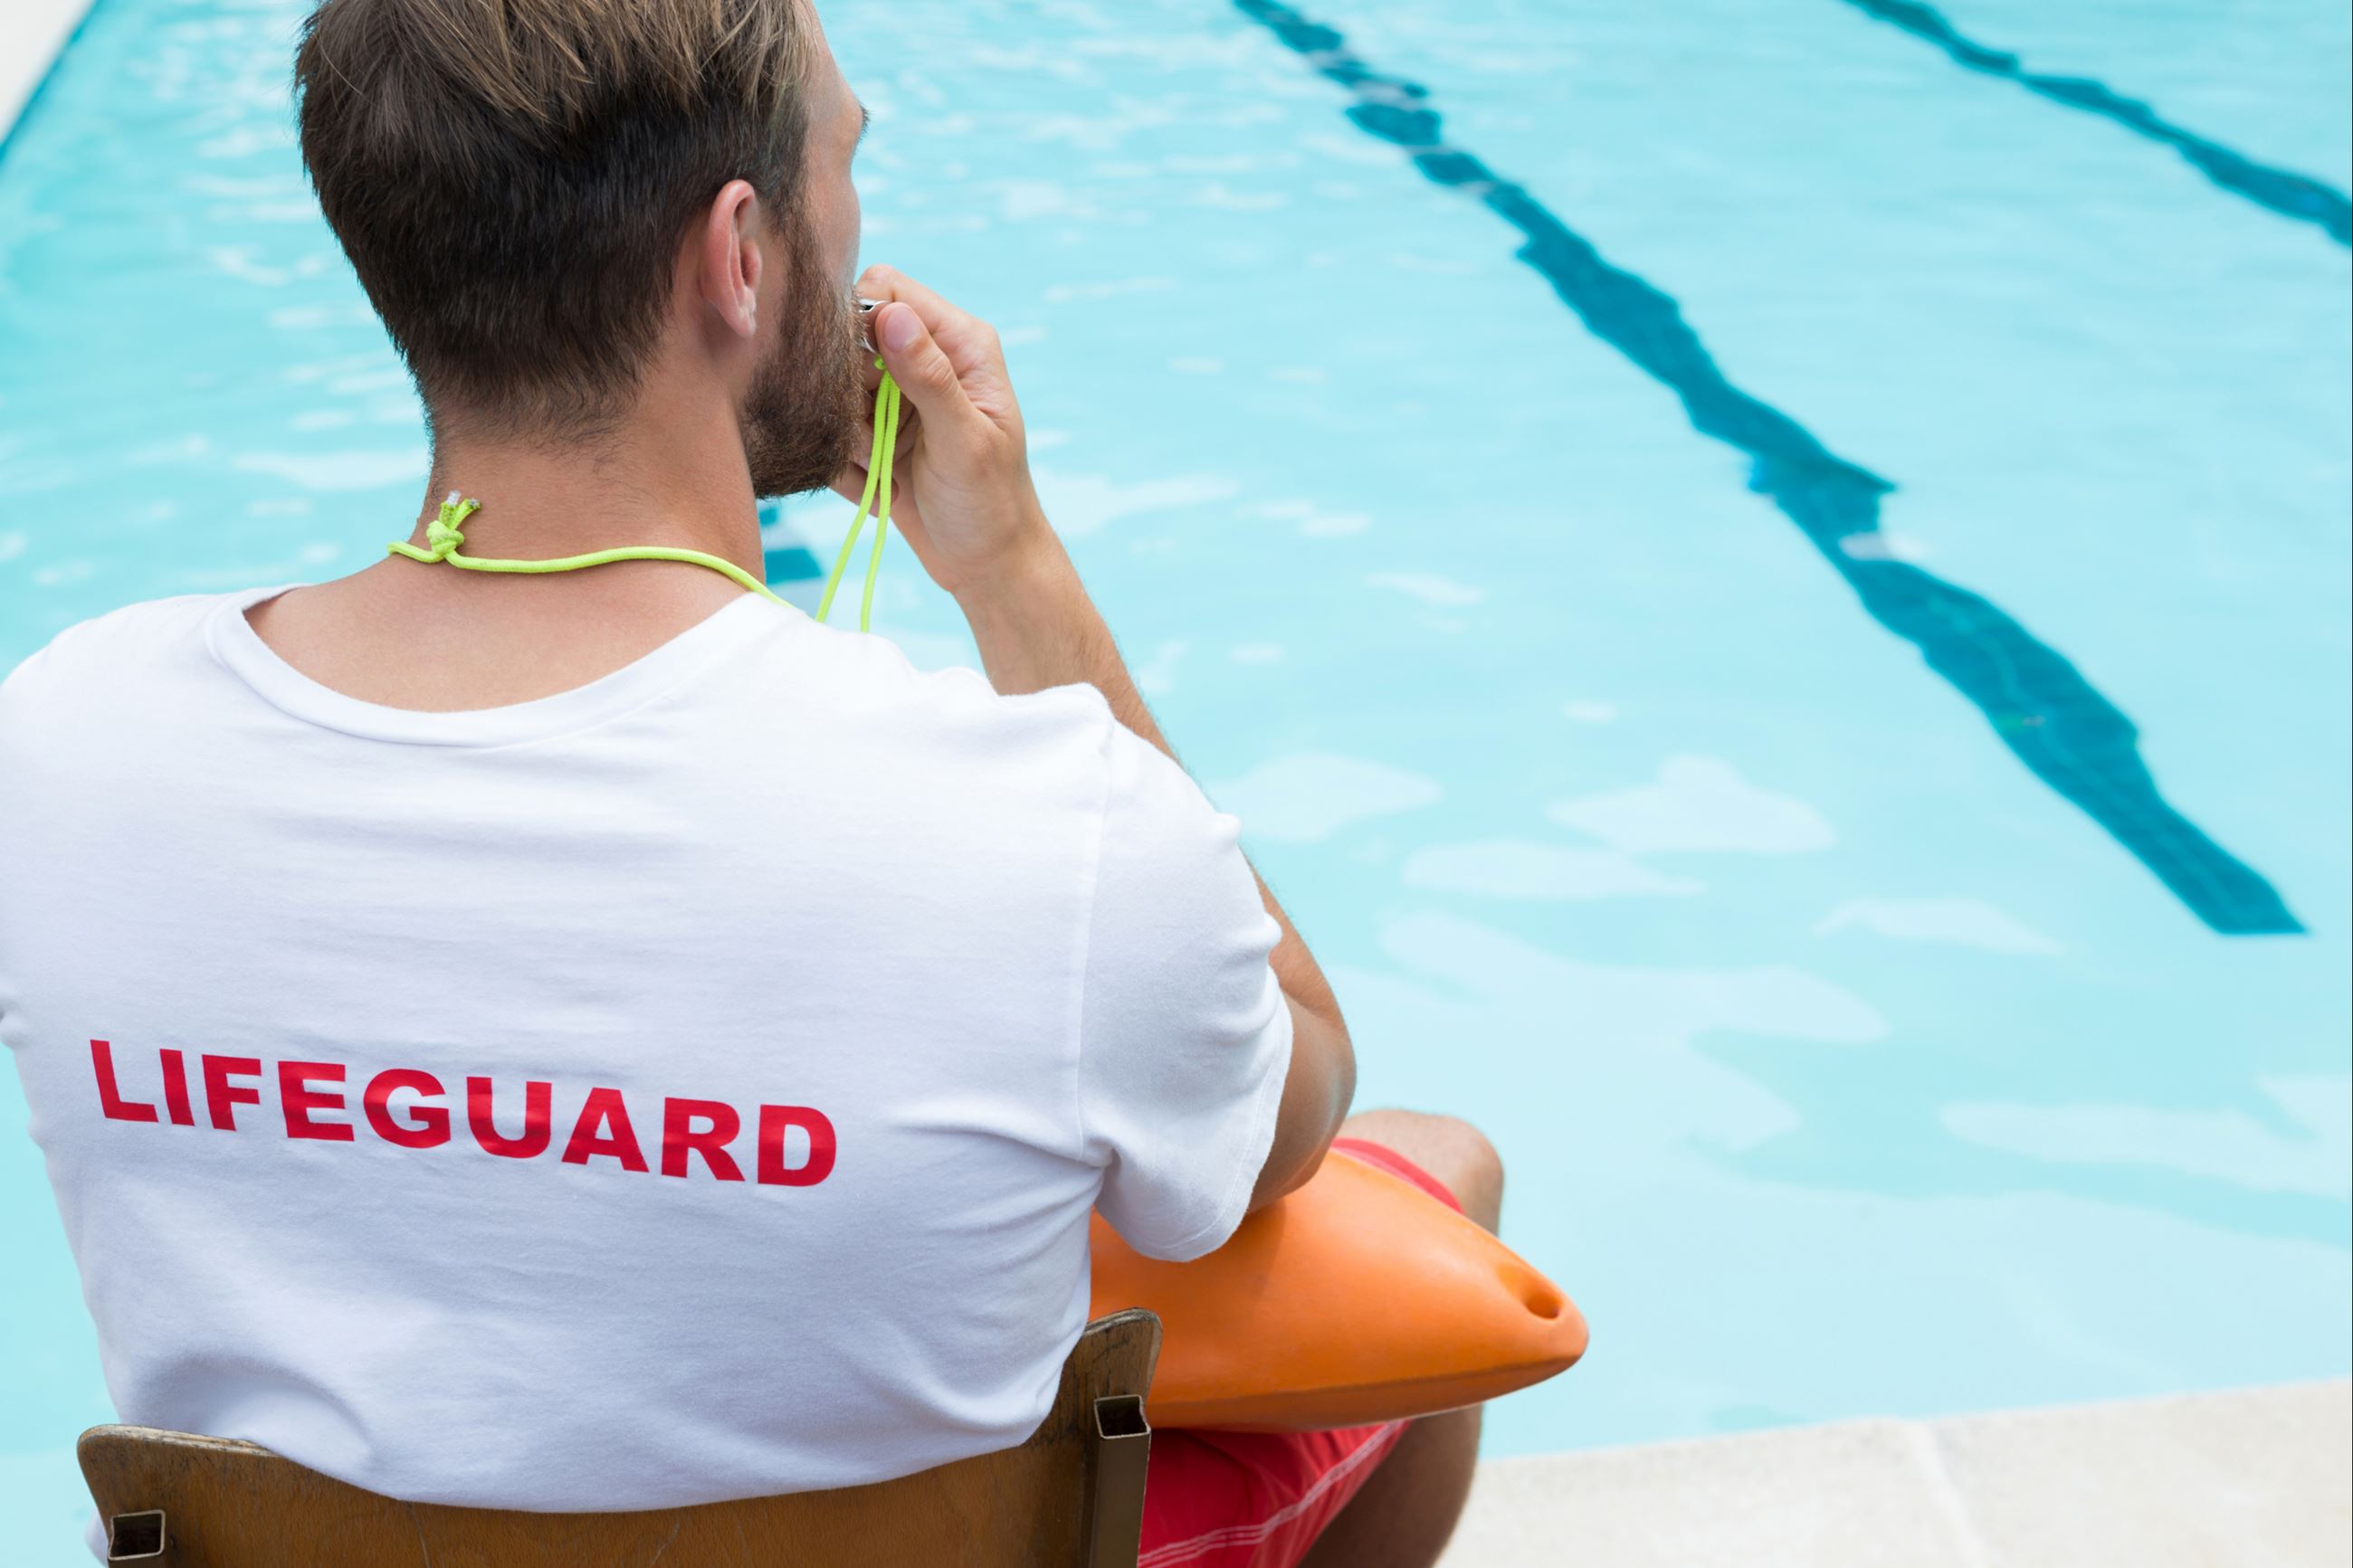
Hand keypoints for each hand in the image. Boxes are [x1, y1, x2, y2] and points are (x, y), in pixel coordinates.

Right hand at [833, 266, 1057, 602]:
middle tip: (874, 438)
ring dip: (847, 434)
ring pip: (835, 388)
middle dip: (848, 390)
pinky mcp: (877, 433)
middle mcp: (928, 361)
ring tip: (882, 468)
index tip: (859, 375)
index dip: (859, 321)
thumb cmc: (991, 504)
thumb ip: (928, 378)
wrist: (988, 566)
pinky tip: (882, 490)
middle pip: (851, 339)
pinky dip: (847, 465)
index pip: (888, 291)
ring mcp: (900, 398)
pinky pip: (833, 432)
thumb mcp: (963, 441)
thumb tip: (892, 315)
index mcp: (961, 344)